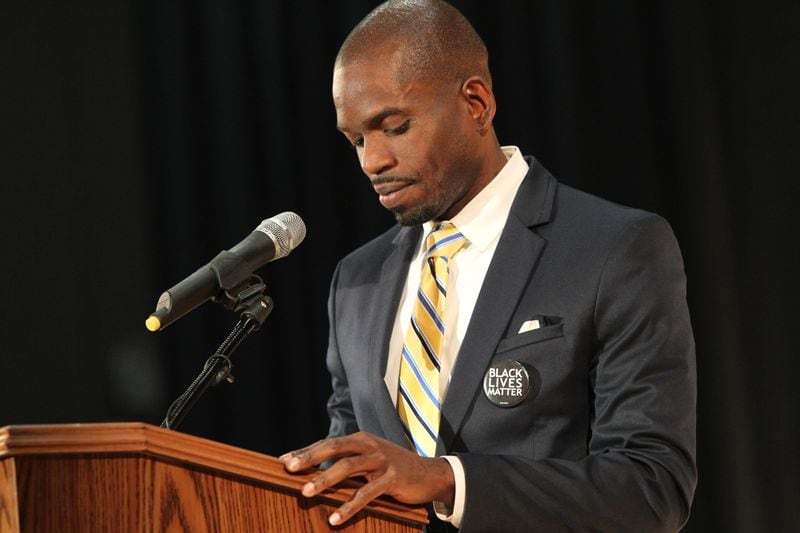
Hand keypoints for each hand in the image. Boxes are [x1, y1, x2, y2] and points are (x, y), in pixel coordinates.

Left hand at [280, 432, 454, 525]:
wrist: (429, 474)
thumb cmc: (393, 468)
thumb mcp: (370, 460)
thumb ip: (347, 462)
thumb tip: (316, 472)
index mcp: (361, 439)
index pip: (328, 443)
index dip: (306, 451)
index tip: (284, 460)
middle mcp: (369, 445)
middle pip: (334, 448)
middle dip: (310, 458)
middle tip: (290, 469)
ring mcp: (381, 460)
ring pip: (347, 467)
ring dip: (325, 480)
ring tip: (306, 492)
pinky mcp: (391, 478)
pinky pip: (366, 493)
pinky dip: (349, 506)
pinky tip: (335, 518)